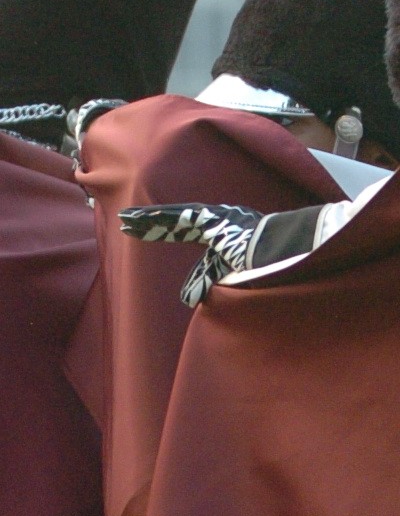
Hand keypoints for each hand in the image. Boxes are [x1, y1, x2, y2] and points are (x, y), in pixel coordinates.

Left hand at [119, 202, 263, 305]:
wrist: (277, 254)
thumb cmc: (259, 265)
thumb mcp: (227, 274)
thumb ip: (207, 281)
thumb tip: (190, 298)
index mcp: (219, 230)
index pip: (185, 231)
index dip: (164, 230)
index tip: (145, 231)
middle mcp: (214, 219)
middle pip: (175, 221)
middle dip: (151, 222)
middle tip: (127, 220)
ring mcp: (212, 217)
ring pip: (172, 217)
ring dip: (147, 219)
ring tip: (125, 218)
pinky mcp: (209, 219)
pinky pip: (177, 218)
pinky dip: (157, 219)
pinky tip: (141, 218)